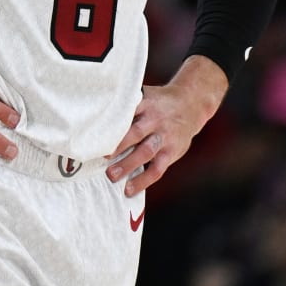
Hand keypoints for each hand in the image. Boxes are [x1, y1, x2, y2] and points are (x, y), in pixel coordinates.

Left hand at [105, 56, 227, 196]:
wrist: (191, 104)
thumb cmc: (158, 102)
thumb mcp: (146, 96)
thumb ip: (127, 105)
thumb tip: (94, 114)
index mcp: (146, 103)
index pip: (128, 111)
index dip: (113, 122)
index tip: (97, 132)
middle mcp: (156, 120)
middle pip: (136, 133)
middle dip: (118, 146)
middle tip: (101, 157)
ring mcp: (165, 137)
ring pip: (146, 152)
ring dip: (128, 165)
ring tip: (112, 176)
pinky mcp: (172, 152)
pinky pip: (157, 169)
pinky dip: (143, 180)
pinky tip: (130, 189)